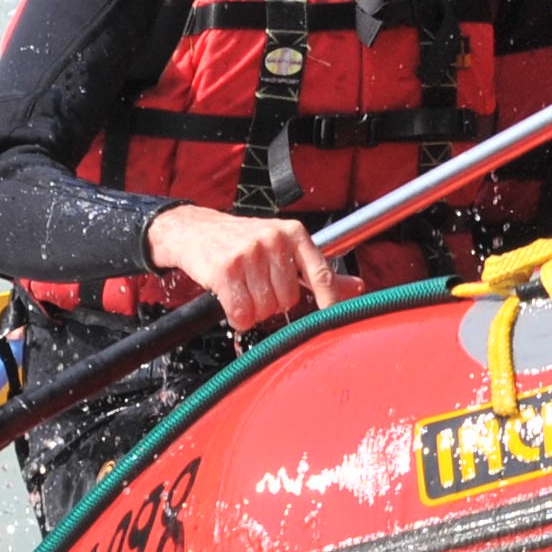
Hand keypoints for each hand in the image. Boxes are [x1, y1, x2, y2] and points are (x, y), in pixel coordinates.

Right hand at [144, 203, 340, 334]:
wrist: (195, 230)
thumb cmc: (243, 241)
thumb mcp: (283, 247)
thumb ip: (316, 271)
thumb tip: (356, 288)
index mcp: (295, 234)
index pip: (321, 273)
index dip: (331, 301)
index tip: (335, 321)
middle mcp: (275, 240)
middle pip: (289, 299)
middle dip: (273, 303)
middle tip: (258, 288)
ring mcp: (249, 253)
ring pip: (266, 309)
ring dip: (254, 310)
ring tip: (243, 291)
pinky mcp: (226, 269)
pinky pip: (242, 313)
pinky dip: (237, 317)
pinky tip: (231, 301)